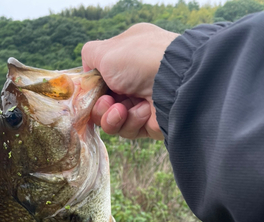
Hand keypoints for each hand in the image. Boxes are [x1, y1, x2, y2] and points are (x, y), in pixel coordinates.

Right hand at [82, 23, 178, 139]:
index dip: (92, 88)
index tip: (87, 93)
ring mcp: (142, 101)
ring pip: (112, 119)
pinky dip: (131, 121)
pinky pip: (127, 129)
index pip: (101, 76)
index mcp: (127, 56)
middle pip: (103, 102)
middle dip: (100, 107)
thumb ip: (89, 56)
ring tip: (121, 111)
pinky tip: (143, 111)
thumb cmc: (140, 61)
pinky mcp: (148, 123)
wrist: (176, 83)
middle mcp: (135, 78)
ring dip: (112, 117)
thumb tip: (87, 70)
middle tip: (106, 103)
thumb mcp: (106, 51)